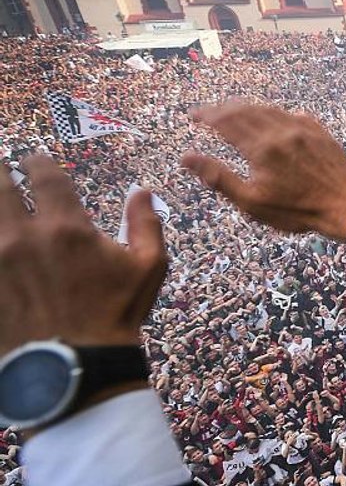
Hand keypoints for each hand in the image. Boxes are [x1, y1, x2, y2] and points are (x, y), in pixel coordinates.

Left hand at [0, 156, 167, 353]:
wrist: (74, 367)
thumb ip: (146, 224)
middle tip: (1, 169)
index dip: (35, 161)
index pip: (43, 175)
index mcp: (66, 229)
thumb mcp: (149, 268)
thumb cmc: (116, 315)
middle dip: (0, 172)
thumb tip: (142, 191)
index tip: (32, 159)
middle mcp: (23, 238)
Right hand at [182, 101, 345, 240]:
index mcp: (262, 148)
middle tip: (209, 113)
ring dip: (248, 109)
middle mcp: (282, 131)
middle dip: (223, 109)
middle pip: (246, 110)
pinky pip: (293, 114)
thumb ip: (218, 177)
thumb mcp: (251, 202)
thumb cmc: (296, 211)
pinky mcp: (321, 132)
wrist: (345, 207)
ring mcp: (304, 129)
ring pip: (269, 109)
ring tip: (234, 113)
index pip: (226, 121)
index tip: (193, 115)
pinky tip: (272, 120)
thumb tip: (186, 157)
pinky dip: (275, 114)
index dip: (207, 115)